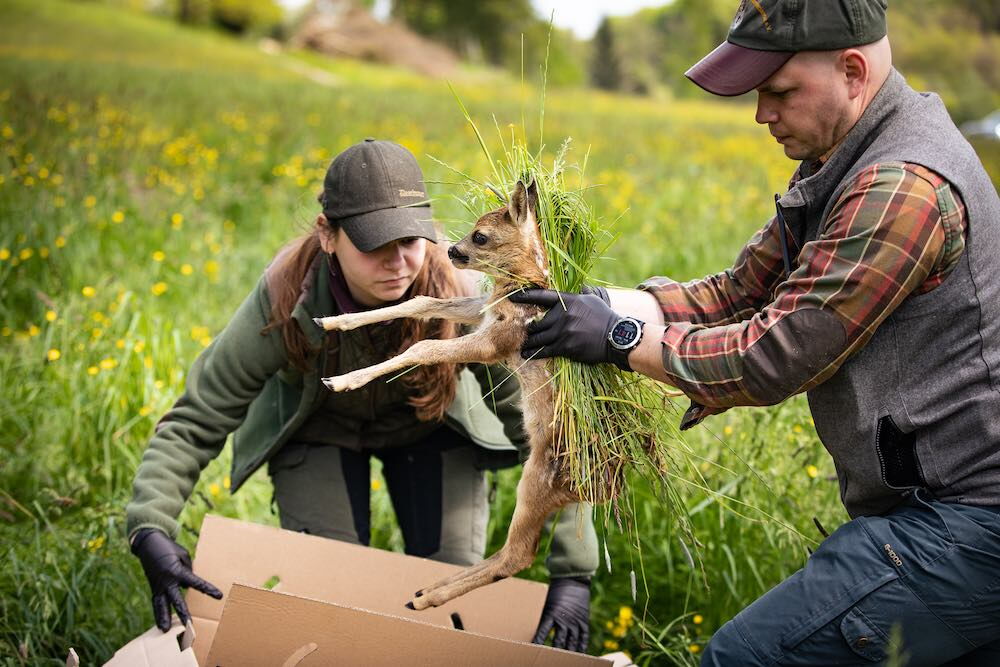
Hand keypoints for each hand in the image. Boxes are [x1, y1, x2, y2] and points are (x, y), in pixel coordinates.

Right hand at [131, 528, 222, 631]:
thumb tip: (188, 585)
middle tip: (189, 625)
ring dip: (164, 618)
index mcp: (177, 571)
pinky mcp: (154, 587)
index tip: (219, 596)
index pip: (196, 583)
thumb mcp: (183, 555)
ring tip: (165, 631)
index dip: (208, 589)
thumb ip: (188, 570)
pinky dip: (158, 613)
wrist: (149, 544)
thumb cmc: (169, 548)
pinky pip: (156, 602)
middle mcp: (167, 581)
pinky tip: (160, 624)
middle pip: (177, 600)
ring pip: (162, 605)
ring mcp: (158, 585)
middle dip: (183, 613)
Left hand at [509, 288, 625, 367]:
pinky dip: (534, 353)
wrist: (615, 336)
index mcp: (568, 301)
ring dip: (528, 342)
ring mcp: (563, 331)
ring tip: (520, 346)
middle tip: (519, 331)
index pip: (542, 296)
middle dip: (527, 328)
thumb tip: (578, 286)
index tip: (512, 297)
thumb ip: (580, 293)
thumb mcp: (592, 299)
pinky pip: (545, 350)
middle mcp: (563, 315)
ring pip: (538, 337)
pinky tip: (526, 355)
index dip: (525, 296)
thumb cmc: (604, 317)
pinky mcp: (566, 347)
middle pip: (537, 321)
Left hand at [532, 577, 590, 652]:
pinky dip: (581, 647)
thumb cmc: (555, 592)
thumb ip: (544, 619)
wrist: (572, 580)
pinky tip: (579, 654)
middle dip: (554, 653)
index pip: (542, 634)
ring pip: (571, 642)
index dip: (538, 644)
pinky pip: (583, 637)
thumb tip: (536, 633)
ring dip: (568, 653)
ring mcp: (575, 621)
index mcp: (551, 614)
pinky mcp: (583, 621)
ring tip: (565, 661)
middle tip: (551, 659)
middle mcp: (564, 619)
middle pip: (559, 642)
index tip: (532, 651)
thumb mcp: (547, 604)